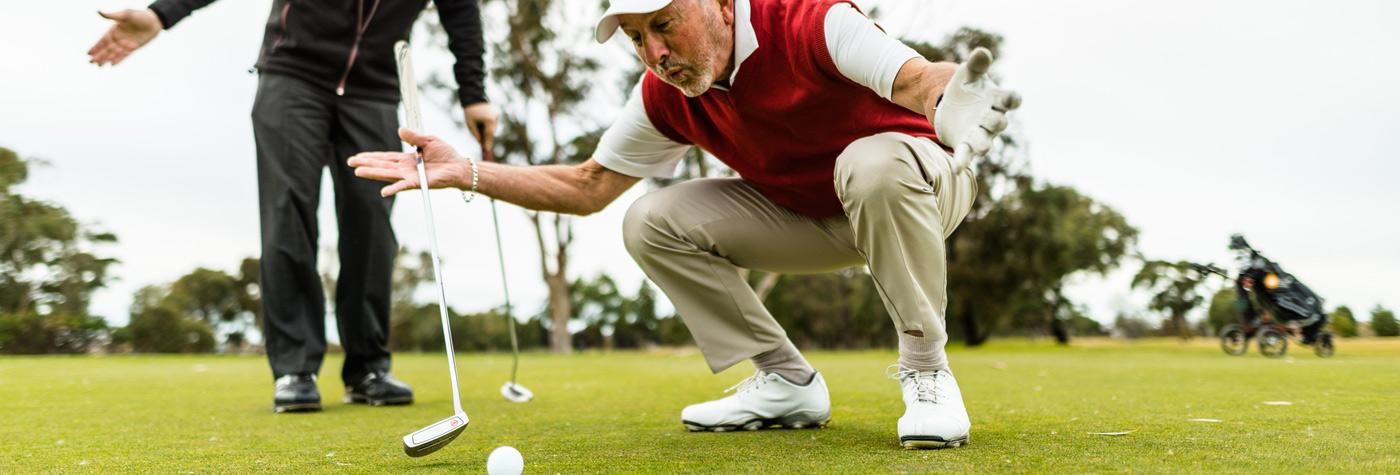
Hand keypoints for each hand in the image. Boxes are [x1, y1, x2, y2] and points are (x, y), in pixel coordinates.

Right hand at [88, 9, 162, 65]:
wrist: (154, 21)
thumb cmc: (139, 15)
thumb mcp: (125, 14)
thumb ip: (112, 15)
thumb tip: (98, 11)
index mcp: (114, 30)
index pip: (103, 40)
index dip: (96, 47)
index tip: (88, 53)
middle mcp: (119, 38)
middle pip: (107, 49)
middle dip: (99, 55)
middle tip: (90, 63)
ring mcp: (126, 43)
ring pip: (114, 53)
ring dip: (106, 59)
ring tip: (98, 65)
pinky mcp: (133, 47)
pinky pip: (124, 55)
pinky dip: (118, 59)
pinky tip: (112, 64)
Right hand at [348, 129, 471, 196]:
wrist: (459, 166)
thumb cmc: (445, 154)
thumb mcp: (428, 140)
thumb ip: (414, 137)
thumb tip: (400, 129)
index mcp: (406, 159)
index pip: (385, 158)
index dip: (371, 157)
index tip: (357, 157)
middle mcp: (405, 169)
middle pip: (382, 166)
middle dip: (366, 164)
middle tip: (350, 163)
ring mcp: (410, 177)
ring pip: (388, 175)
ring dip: (373, 174)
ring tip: (358, 172)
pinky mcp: (418, 183)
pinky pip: (404, 186)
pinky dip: (394, 189)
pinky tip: (383, 192)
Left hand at [462, 102, 498, 155]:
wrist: (473, 96)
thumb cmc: (470, 110)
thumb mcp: (470, 124)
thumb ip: (476, 133)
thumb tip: (480, 141)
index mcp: (489, 121)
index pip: (489, 135)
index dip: (488, 143)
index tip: (487, 150)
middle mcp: (495, 118)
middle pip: (492, 131)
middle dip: (487, 136)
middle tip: (484, 144)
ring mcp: (496, 114)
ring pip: (492, 126)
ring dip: (487, 129)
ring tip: (480, 128)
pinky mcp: (496, 112)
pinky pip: (492, 121)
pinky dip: (488, 124)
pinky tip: (482, 122)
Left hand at [933, 47, 1021, 170]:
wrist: (950, 103)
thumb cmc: (966, 87)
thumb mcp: (969, 73)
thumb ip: (976, 64)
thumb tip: (982, 52)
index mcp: (997, 100)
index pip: (1010, 100)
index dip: (1012, 99)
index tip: (1014, 98)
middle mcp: (992, 119)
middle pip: (999, 123)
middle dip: (995, 121)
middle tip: (989, 118)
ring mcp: (980, 133)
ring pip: (985, 142)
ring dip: (983, 144)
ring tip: (980, 147)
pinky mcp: (965, 144)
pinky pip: (966, 154)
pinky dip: (963, 161)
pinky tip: (957, 168)